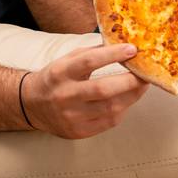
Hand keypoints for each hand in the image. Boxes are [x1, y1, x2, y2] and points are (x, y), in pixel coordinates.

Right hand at [22, 44, 149, 138]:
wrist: (32, 106)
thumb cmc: (56, 78)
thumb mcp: (67, 60)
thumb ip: (93, 53)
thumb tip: (123, 45)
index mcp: (61, 72)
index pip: (89, 61)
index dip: (113, 55)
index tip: (132, 49)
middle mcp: (65, 95)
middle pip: (104, 89)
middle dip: (130, 81)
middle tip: (146, 73)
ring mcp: (71, 116)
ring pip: (111, 109)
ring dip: (132, 96)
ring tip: (141, 86)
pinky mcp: (78, 132)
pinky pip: (108, 122)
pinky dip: (122, 110)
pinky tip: (126, 100)